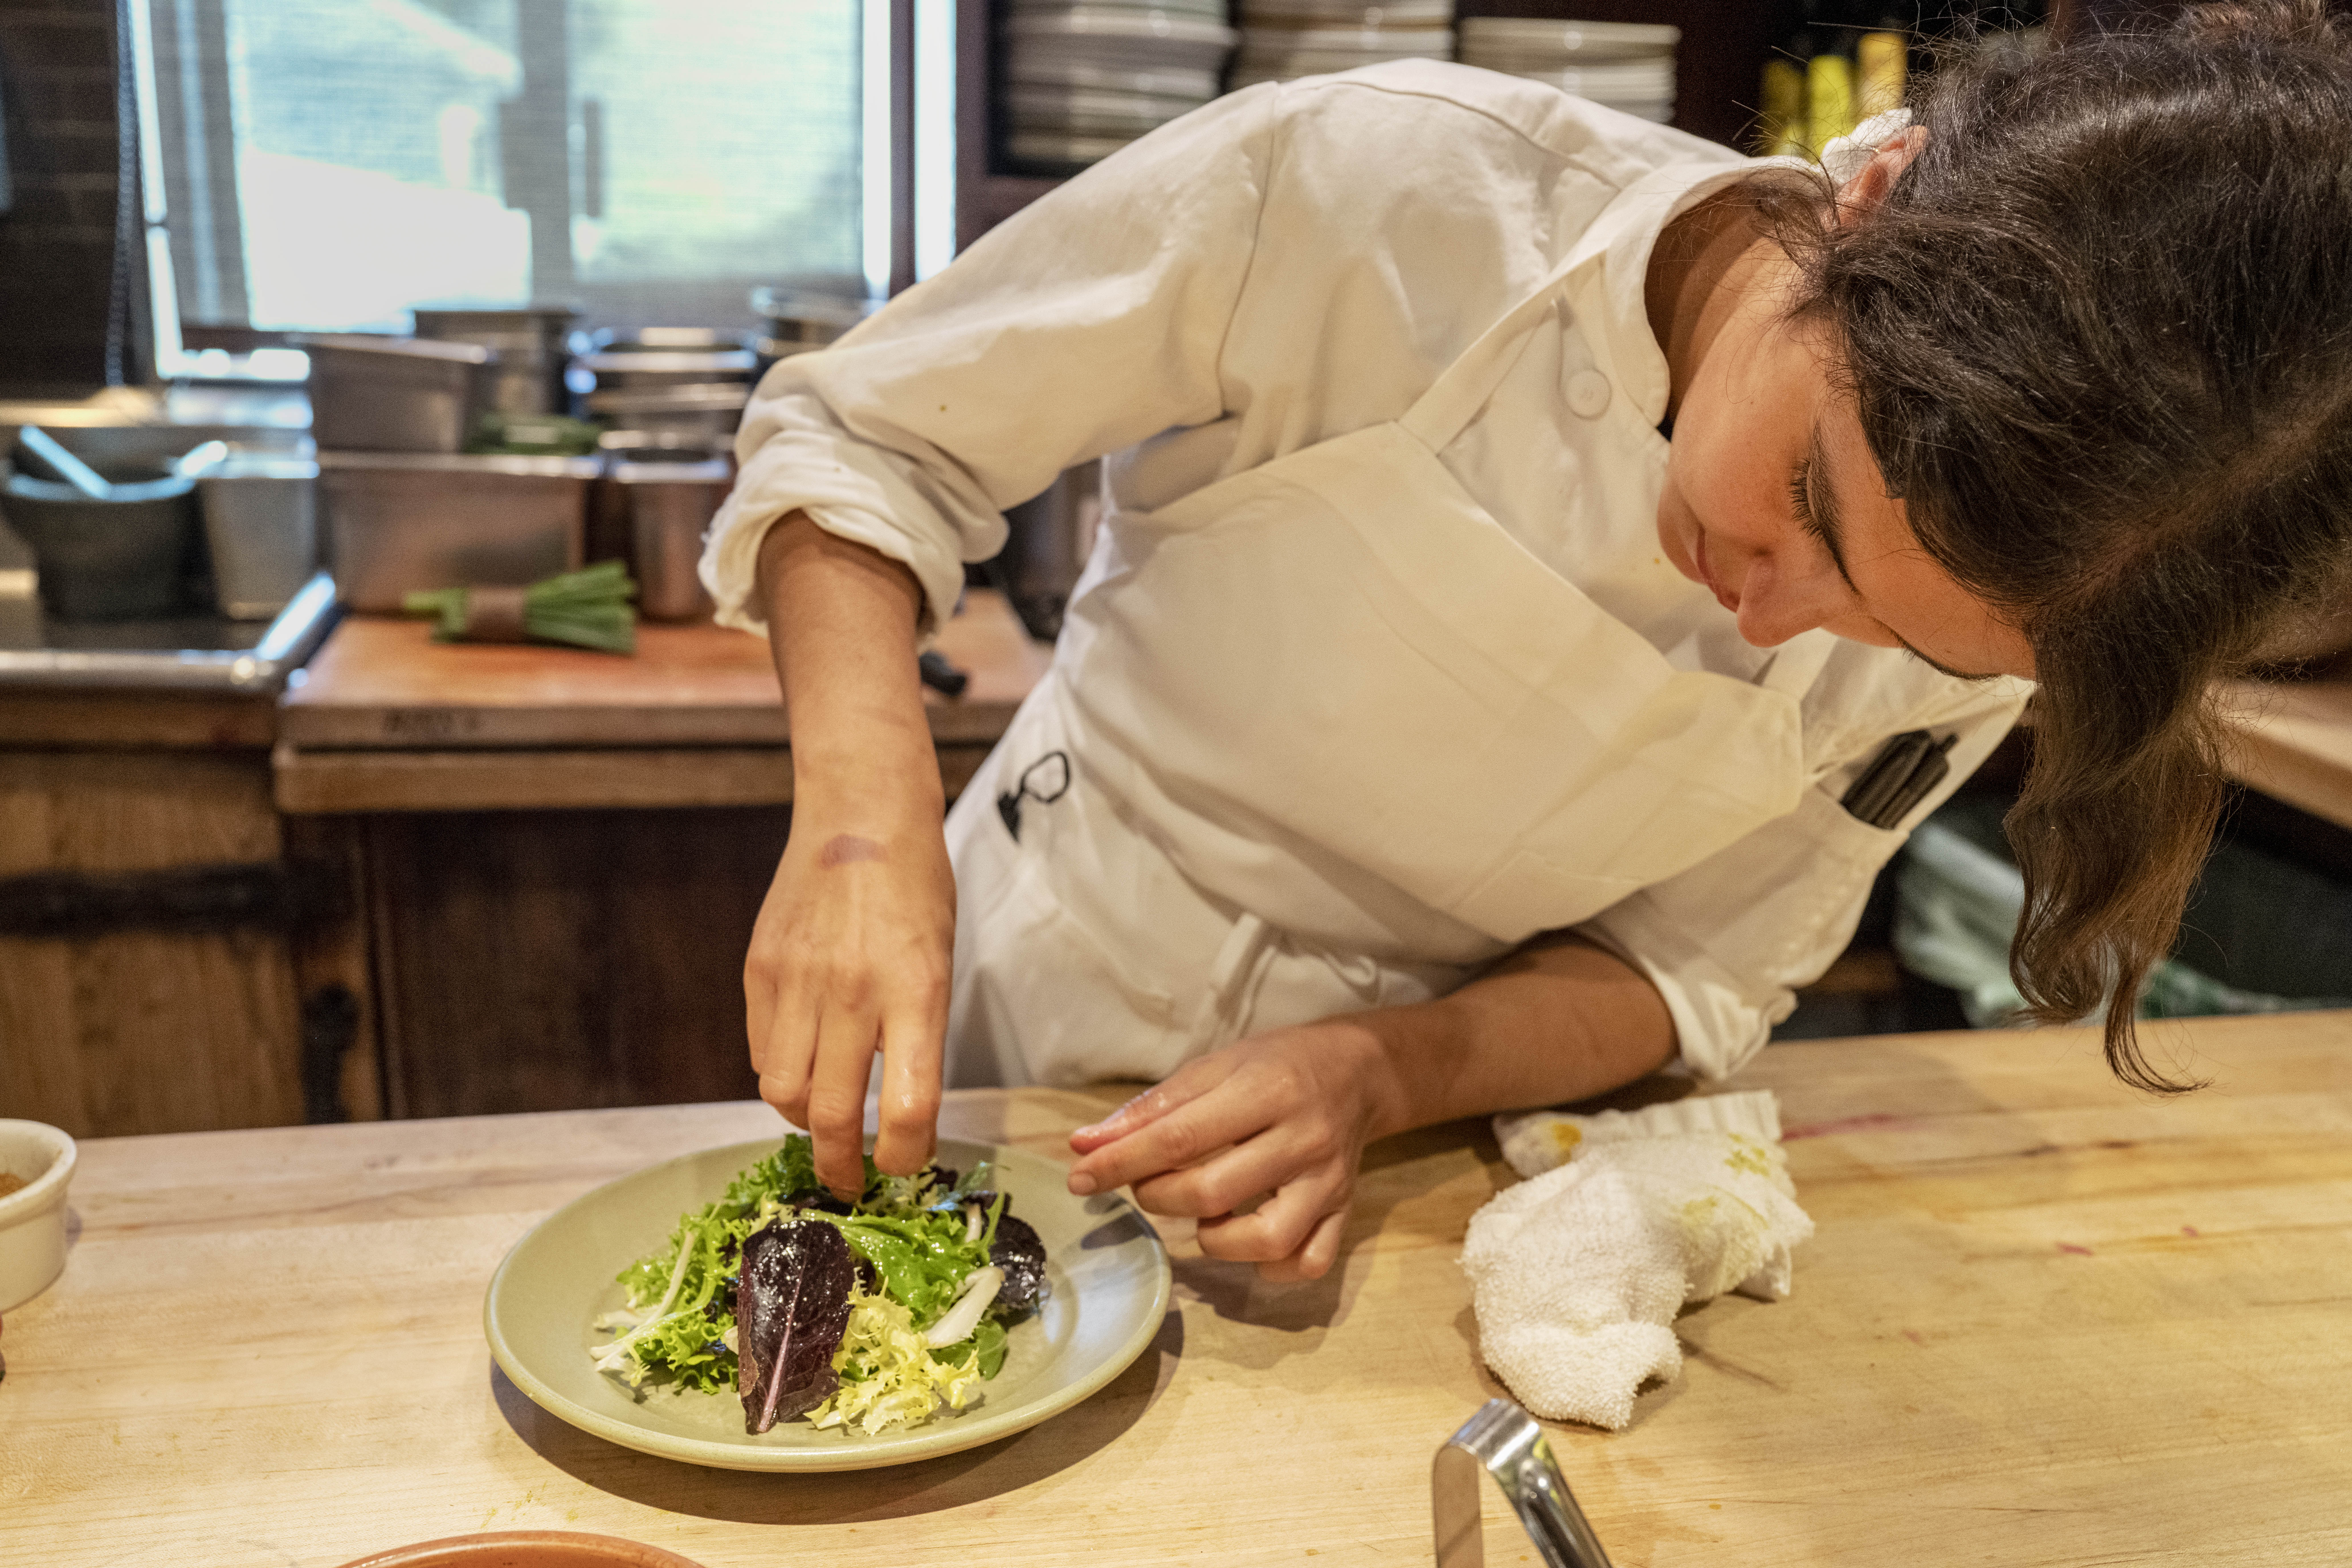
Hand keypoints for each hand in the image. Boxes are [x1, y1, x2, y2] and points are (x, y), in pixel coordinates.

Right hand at [746, 809, 954, 1197]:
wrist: (861, 816)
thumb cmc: (916, 891)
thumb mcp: (939, 965)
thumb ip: (917, 1037)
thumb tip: (900, 1112)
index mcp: (917, 993)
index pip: (907, 1108)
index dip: (903, 1156)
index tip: (903, 1167)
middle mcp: (854, 992)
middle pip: (831, 1114)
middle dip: (841, 1167)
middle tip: (850, 1183)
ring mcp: (799, 980)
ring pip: (782, 1092)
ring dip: (803, 1122)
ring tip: (822, 1121)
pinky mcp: (760, 968)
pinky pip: (763, 1050)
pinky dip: (781, 1074)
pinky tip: (803, 1064)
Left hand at [1064, 1021, 1402, 1281]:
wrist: (1357, 1072)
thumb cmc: (1275, 1065)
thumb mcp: (1213, 1067)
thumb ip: (1149, 1109)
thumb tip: (1084, 1146)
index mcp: (1267, 1090)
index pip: (1180, 1137)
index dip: (1122, 1162)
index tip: (1080, 1178)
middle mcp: (1302, 1138)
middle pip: (1213, 1191)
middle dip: (1160, 1197)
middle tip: (1150, 1184)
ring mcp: (1327, 1181)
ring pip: (1266, 1239)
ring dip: (1214, 1239)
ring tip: (1205, 1213)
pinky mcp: (1344, 1211)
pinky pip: (1307, 1262)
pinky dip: (1269, 1267)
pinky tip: (1246, 1239)